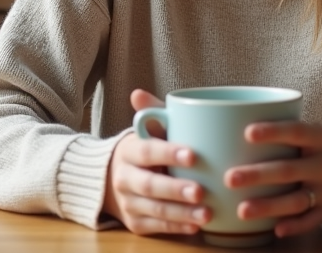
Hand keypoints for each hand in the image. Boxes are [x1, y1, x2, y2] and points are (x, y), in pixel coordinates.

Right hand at [103, 89, 210, 235]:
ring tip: (207, 213)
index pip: (147, 151)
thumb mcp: (147, 131)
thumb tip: (138, 94)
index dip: (168, 153)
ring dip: (182, 213)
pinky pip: (157, 227)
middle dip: (176, 190)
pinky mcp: (135, 222)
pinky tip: (197, 226)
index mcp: (128, 151)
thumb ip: (152, 115)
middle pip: (150, 185)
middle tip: (200, 191)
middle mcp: (124, 178)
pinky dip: (177, 227)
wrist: (114, 179)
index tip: (193, 155)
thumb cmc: (144, 150)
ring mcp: (129, 203)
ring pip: (155, 210)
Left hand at [225, 120, 321, 238]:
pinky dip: (294, 225)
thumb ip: (288, 130)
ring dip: (268, 206)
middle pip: (289, 170)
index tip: (247, 133)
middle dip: (258, 175)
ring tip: (242, 211)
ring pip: (296, 200)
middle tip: (230, 178)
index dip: (273, 132)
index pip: (297, 131)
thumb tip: (236, 127)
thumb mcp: (316, 131)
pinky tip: (275, 229)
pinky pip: (310, 221)